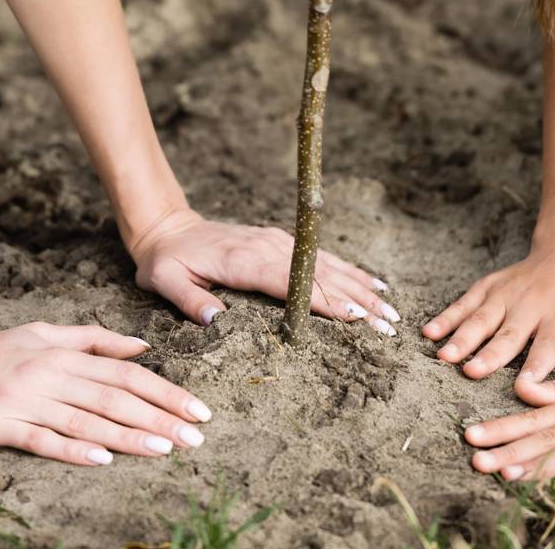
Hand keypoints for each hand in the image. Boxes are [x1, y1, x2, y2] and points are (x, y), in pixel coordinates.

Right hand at [0, 322, 211, 465]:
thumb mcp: (41, 333)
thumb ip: (92, 339)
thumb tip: (142, 346)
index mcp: (61, 354)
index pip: (125, 374)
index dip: (165, 391)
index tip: (198, 408)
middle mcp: (47, 375)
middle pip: (114, 398)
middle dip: (160, 417)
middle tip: (196, 436)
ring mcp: (23, 401)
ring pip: (85, 420)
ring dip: (128, 435)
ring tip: (165, 449)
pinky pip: (41, 439)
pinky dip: (72, 449)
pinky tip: (101, 460)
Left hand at [128, 208, 397, 333]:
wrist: (168, 228)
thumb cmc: (165, 261)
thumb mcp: (164, 280)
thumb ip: (187, 299)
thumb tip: (213, 319)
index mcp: (242, 260)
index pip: (290, 282)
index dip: (323, 299)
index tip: (353, 316)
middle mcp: (268, 247)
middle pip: (320, 275)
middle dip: (356, 300)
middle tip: (388, 325)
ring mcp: (278, 242)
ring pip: (328, 266)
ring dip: (361, 288)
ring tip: (391, 311)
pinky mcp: (282, 242)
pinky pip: (322, 258)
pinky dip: (350, 272)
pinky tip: (373, 286)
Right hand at [423, 239, 554, 380]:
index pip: (549, 346)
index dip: (536, 367)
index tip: (523, 387)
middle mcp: (531, 304)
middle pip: (508, 334)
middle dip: (489, 354)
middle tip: (471, 372)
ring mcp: (506, 294)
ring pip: (481, 318)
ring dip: (462, 337)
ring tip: (445, 356)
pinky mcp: (490, 286)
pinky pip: (465, 302)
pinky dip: (447, 316)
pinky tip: (429, 332)